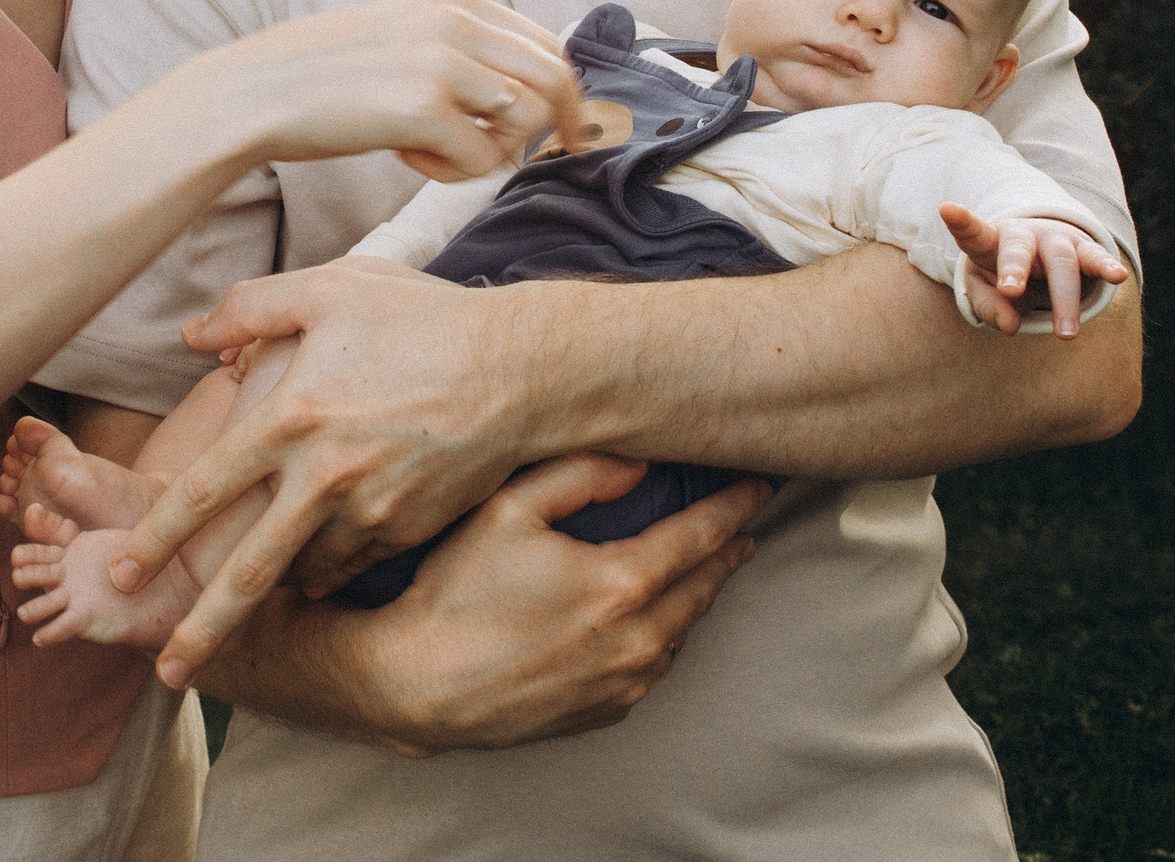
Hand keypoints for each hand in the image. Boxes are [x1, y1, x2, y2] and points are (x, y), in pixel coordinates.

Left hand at [111, 257, 553, 685]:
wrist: (525, 370)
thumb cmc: (422, 319)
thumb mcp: (331, 289)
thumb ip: (250, 307)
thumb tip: (190, 335)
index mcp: (291, 419)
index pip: (202, 492)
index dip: (155, 539)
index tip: (121, 573)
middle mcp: (324, 477)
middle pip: (246, 572)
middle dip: (202, 629)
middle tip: (167, 672)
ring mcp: (370, 512)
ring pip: (302, 571)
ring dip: (269, 599)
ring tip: (238, 621)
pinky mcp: (409, 530)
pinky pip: (351, 563)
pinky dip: (323, 572)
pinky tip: (308, 573)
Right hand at [186, 0, 581, 185]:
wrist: (257, 93)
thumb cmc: (328, 75)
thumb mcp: (405, 33)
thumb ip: (462, 46)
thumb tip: (526, 88)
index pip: (546, 43)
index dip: (565, 93)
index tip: (564, 131)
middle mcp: (456, 20)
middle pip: (555, 78)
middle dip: (557, 126)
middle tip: (534, 156)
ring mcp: (441, 62)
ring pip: (527, 121)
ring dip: (494, 150)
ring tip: (440, 152)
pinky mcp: (422, 109)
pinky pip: (482, 159)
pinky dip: (454, 173)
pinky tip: (408, 160)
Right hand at [213, 455, 766, 750]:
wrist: (419, 685)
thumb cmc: (456, 592)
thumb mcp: (508, 509)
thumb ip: (579, 475)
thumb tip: (639, 463)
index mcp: (620, 584)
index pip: (700, 535)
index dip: (733, 507)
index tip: (756, 487)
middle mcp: (634, 639)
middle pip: (703, 586)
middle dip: (727, 550)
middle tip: (743, 524)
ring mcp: (622, 683)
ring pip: (682, 631)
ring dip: (696, 595)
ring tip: (704, 567)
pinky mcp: (603, 712)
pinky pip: (652, 667)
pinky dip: (663, 636)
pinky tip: (653, 618)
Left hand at [940, 203, 1128, 336]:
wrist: (1039, 250)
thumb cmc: (1001, 273)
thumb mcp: (985, 288)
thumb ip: (989, 307)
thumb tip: (1010, 326)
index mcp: (990, 240)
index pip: (973, 232)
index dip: (961, 222)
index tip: (947, 209)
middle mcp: (1024, 235)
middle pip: (1018, 249)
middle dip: (1014, 269)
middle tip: (1011, 293)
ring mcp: (1056, 239)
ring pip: (1061, 262)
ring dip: (1063, 298)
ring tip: (1065, 335)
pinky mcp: (1084, 249)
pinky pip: (1096, 256)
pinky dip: (1106, 266)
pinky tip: (1117, 276)